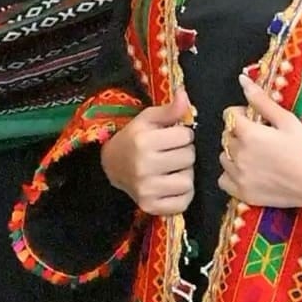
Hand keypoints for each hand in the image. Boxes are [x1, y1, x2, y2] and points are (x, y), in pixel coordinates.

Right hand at [101, 89, 194, 215]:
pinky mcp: (151, 206)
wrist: (112, 167)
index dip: (182, 135)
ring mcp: (146, 190)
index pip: (186, 136)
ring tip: (171, 169)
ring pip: (188, 181)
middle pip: (189, 158)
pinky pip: (184, 202)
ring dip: (185, 174)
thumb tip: (185, 95)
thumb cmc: (134, 140)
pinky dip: (182, 194)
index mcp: (143, 142)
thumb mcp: (147, 120)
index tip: (171, 138)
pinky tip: (171, 185)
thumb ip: (169, 109)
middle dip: (184, 153)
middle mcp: (143, 167)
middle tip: (171, 153)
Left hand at [218, 75, 301, 210]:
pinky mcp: (242, 193)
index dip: (240, 114)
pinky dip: (231, 175)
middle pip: (227, 136)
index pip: (229, 115)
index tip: (253, 119)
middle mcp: (239, 154)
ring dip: (233, 154)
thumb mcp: (287, 121)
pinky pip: (223, 180)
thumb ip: (262, 101)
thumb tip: (242, 79)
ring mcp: (239, 175)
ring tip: (253, 156)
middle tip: (258, 139)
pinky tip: (246, 173)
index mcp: (249, 133)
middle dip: (239, 133)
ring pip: (224, 158)